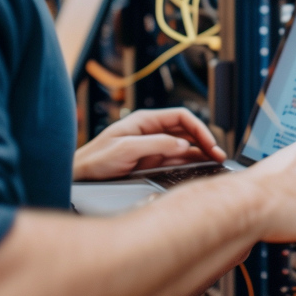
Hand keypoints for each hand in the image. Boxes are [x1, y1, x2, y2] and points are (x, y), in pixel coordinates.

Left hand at [73, 107, 225, 180]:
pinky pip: (175, 159)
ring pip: (183, 145)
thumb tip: (184, 146)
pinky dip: (191, 162)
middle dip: (204, 140)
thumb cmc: (94, 161)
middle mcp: (150, 131)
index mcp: (144, 121)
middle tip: (219, 155)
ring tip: (216, 162)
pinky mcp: (149, 161)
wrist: (76, 178)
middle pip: (185, 130)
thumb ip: (156, 145)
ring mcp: (151, 146)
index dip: (199, 129)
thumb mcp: (125, 150)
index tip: (210, 144)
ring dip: (200, 152)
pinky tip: (200, 167)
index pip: (181, 118)